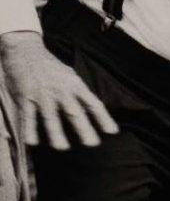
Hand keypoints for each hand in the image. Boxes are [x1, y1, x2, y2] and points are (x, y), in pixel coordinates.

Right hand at [1, 31, 117, 149]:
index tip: (112, 131)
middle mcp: (61, 91)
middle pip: (74, 112)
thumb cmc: (51, 67)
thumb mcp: (69, 76)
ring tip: (63, 147)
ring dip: (57, 134)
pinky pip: (28, 117)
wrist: (26, 52)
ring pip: (51, 118)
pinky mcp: (26, 98)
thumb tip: (91, 109)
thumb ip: (79, 93)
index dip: (103, 118)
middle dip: (84, 129)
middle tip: (93, 144)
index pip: (93, 104)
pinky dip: (30, 130)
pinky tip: (33, 142)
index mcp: (75, 85)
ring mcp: (43, 95)